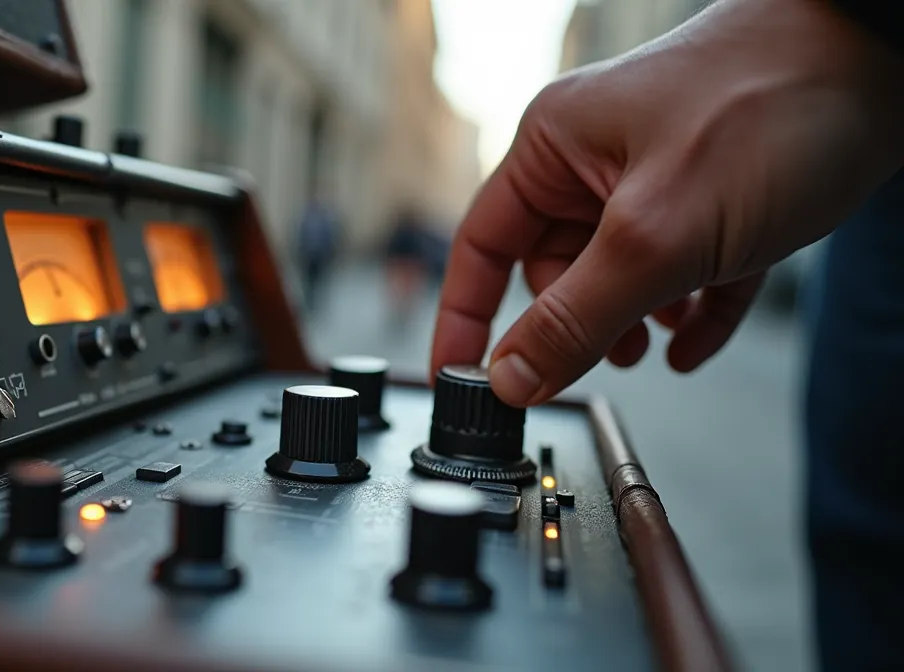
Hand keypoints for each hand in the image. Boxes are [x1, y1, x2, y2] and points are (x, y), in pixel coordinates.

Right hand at [431, 0, 903, 405]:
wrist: (887, 60)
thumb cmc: (770, 106)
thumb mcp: (655, 236)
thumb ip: (575, 317)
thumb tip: (511, 377)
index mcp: (555, 148)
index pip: (481, 245)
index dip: (465, 317)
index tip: (459, 378)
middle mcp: (597, 160)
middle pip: (554, 269)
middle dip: (576, 323)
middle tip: (602, 360)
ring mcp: (658, 177)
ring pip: (618, 275)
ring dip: (632, 321)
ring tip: (657, 345)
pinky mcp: (716, 197)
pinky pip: (682, 273)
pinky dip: (687, 312)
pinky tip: (696, 339)